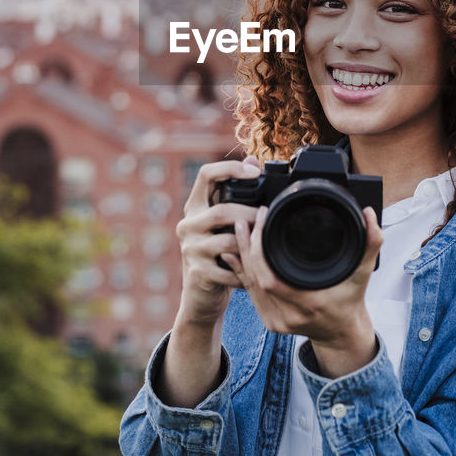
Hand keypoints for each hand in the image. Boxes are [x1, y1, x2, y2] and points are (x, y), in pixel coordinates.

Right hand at [173, 157, 264, 327]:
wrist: (200, 296)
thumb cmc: (218, 254)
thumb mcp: (223, 223)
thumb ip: (233, 194)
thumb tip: (251, 159)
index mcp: (195, 207)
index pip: (205, 175)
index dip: (230, 168)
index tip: (255, 172)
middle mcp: (187, 225)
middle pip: (221, 210)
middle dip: (250, 214)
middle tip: (267, 219)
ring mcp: (190, 249)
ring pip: (227, 240)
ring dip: (250, 244)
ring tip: (264, 245)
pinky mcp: (198, 273)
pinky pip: (230, 268)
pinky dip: (246, 269)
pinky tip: (255, 270)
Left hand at [222, 204, 383, 377]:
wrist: (342, 332)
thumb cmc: (351, 300)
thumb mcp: (364, 272)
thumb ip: (370, 243)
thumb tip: (369, 214)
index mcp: (310, 303)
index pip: (272, 276)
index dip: (260, 246)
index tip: (263, 218)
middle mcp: (290, 316)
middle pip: (256, 278)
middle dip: (248, 246)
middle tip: (247, 219)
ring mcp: (277, 322)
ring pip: (249, 285)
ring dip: (241, 256)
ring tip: (239, 229)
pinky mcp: (269, 322)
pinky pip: (249, 294)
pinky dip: (241, 272)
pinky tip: (234, 253)